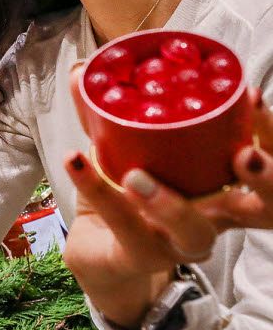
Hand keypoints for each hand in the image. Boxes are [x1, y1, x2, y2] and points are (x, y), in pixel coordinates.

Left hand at [62, 72, 272, 328]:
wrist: (103, 259)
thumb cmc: (126, 200)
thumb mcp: (120, 151)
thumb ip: (108, 116)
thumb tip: (80, 70)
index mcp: (220, 188)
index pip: (264, 163)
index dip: (267, 134)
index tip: (255, 97)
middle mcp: (211, 218)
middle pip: (260, 210)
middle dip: (265, 181)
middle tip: (246, 154)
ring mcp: (178, 243)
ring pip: (192, 232)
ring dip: (170, 203)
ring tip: (136, 176)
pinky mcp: (139, 257)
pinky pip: (125, 228)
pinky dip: (97, 189)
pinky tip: (76, 161)